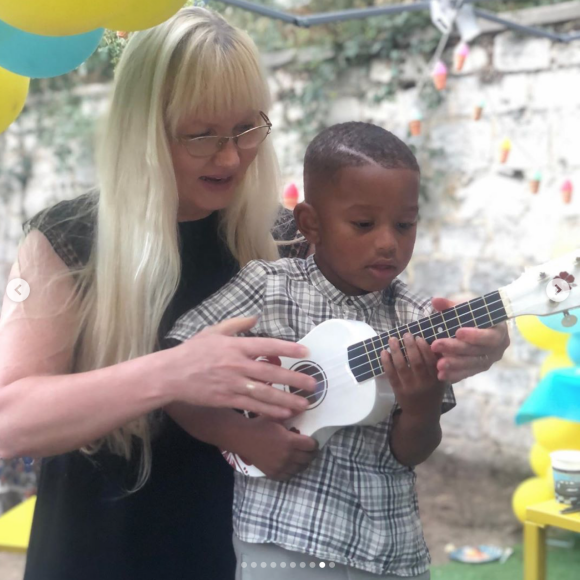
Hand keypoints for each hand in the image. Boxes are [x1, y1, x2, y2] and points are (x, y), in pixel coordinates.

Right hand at [162, 317, 315, 419]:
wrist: (170, 375)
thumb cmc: (191, 352)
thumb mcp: (213, 331)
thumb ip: (236, 324)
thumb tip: (255, 318)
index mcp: (235, 346)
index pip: (267, 345)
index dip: (288, 348)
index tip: (305, 351)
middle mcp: (237, 364)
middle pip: (271, 372)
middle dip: (294, 379)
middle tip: (313, 384)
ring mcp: (232, 384)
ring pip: (265, 392)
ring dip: (287, 399)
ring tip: (305, 403)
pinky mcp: (227, 399)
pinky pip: (253, 406)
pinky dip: (269, 410)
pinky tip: (284, 413)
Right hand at [238, 417, 317, 480]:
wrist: (243, 438)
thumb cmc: (260, 425)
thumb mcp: (277, 417)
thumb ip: (291, 413)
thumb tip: (304, 407)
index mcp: (290, 441)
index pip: (311, 446)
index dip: (314, 443)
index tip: (312, 440)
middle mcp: (287, 456)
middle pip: (308, 458)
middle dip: (311, 453)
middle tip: (308, 449)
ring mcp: (280, 467)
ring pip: (300, 468)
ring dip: (303, 462)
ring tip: (300, 456)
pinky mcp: (273, 474)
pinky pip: (289, 476)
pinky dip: (292, 470)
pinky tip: (290, 464)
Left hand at [381, 333, 445, 417]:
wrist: (422, 414)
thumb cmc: (432, 392)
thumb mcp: (441, 380)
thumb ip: (438, 364)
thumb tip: (433, 341)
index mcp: (436, 379)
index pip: (431, 362)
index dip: (424, 348)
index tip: (418, 337)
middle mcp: (423, 384)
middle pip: (416, 363)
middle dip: (410, 347)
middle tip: (406, 334)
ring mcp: (410, 388)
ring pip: (401, 367)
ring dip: (396, 351)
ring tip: (392, 339)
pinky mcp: (398, 391)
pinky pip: (391, 375)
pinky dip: (386, 363)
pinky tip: (384, 352)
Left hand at [430, 297, 509, 382]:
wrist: (472, 325)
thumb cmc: (471, 314)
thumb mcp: (463, 308)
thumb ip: (450, 305)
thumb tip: (435, 300)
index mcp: (499, 330)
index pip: (490, 336)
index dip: (475, 336)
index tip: (457, 332)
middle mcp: (497, 347)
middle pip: (478, 351)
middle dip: (456, 348)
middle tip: (436, 345)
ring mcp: (489, 360)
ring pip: (473, 365)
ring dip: (454, 365)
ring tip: (438, 364)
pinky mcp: (478, 369)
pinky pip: (467, 374)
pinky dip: (454, 375)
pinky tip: (441, 376)